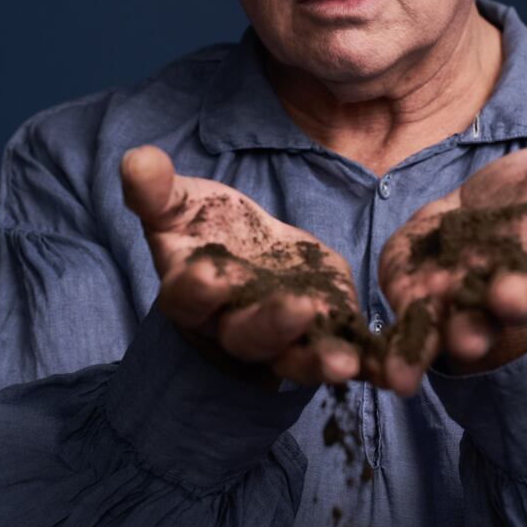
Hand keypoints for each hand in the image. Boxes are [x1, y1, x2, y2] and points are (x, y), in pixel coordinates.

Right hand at [120, 145, 362, 386]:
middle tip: (297, 309)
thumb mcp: (179, 205)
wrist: (246, 253)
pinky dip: (368, 363)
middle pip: (249, 336)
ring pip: (298, 357)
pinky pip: (346, 353)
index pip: (190, 299)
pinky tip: (391, 368)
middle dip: (272, 326)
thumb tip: (135, 158)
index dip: (200, 290)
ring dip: (321, 360)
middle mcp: (235, 326)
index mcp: (193, 294)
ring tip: (346, 362)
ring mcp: (283, 337)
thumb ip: (156, 190)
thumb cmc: (204, 230)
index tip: (212, 275)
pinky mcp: (325, 332)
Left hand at [376, 112, 526, 394]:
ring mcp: (465, 300)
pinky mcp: (417, 303)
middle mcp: (514, 285)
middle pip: (519, 295)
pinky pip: (408, 332)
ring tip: (457, 346)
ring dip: (462, 336)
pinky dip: (398, 354)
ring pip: (465, 325)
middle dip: (515, 298)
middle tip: (512, 297)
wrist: (477, 215)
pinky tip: (390, 373)